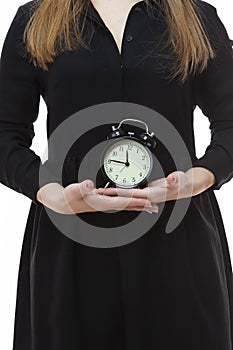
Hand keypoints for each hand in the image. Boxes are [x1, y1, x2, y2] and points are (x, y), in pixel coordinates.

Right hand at [36, 180, 158, 213]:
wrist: (62, 203)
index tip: (148, 201)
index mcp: (102, 203)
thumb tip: (89, 184)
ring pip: (125, 205)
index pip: (124, 201)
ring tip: (149, 207)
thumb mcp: (73, 190)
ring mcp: (105, 204)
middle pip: (128, 206)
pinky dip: (129, 201)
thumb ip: (81, 187)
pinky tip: (132, 201)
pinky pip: (120, 202)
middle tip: (155, 207)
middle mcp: (106, 205)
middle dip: (142, 206)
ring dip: (138, 206)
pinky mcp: (103, 201)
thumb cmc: (68, 197)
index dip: (136, 201)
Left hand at [95, 167, 215, 203]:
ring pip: (127, 195)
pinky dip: (124, 193)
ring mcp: (147, 194)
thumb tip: (172, 179)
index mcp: (152, 194)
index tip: (105, 191)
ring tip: (102, 192)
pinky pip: (132, 193)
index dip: (117, 193)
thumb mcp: (181, 180)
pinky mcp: (148, 191)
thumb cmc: (184, 183)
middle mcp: (147, 196)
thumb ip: (176, 180)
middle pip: (125, 196)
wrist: (188, 187)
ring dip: (116, 194)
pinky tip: (119, 192)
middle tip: (96, 192)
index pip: (130, 193)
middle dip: (111, 195)